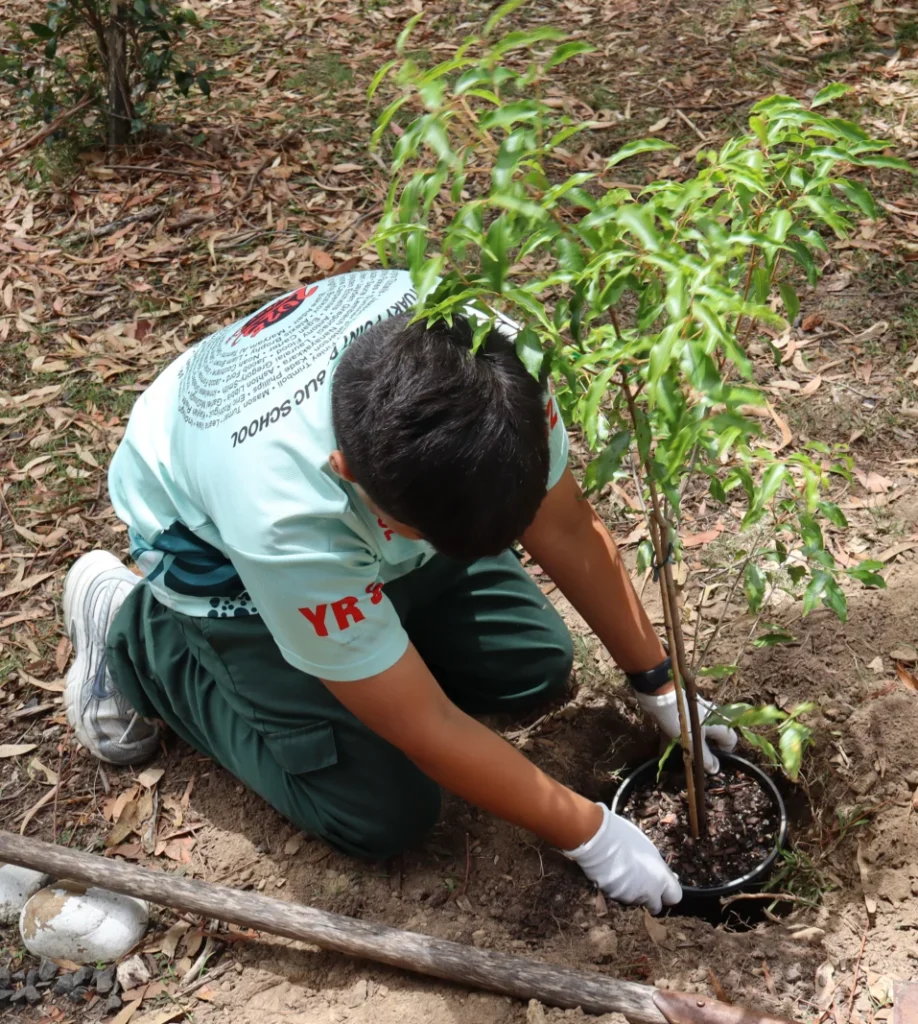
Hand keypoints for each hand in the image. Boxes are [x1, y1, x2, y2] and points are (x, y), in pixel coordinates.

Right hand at [564, 802, 681, 913]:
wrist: (598, 839)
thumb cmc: (625, 836)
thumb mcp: (649, 850)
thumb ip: (658, 868)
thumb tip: (664, 876)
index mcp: (661, 878)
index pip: (674, 897)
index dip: (668, 893)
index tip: (663, 889)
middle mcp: (648, 892)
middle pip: (656, 907)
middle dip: (651, 899)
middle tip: (642, 884)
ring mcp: (630, 896)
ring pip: (636, 900)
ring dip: (632, 891)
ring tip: (623, 871)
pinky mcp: (614, 896)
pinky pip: (619, 895)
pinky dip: (617, 888)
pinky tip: (612, 872)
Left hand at [637, 688, 736, 772]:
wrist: (659, 696)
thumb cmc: (682, 720)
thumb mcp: (694, 742)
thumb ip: (705, 757)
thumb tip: (715, 769)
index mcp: (718, 723)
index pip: (730, 740)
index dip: (724, 753)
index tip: (712, 762)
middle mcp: (709, 719)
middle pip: (712, 739)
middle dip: (703, 753)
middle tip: (695, 763)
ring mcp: (694, 716)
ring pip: (694, 736)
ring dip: (687, 748)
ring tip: (679, 761)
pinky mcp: (680, 715)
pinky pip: (680, 732)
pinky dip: (675, 741)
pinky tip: (664, 751)